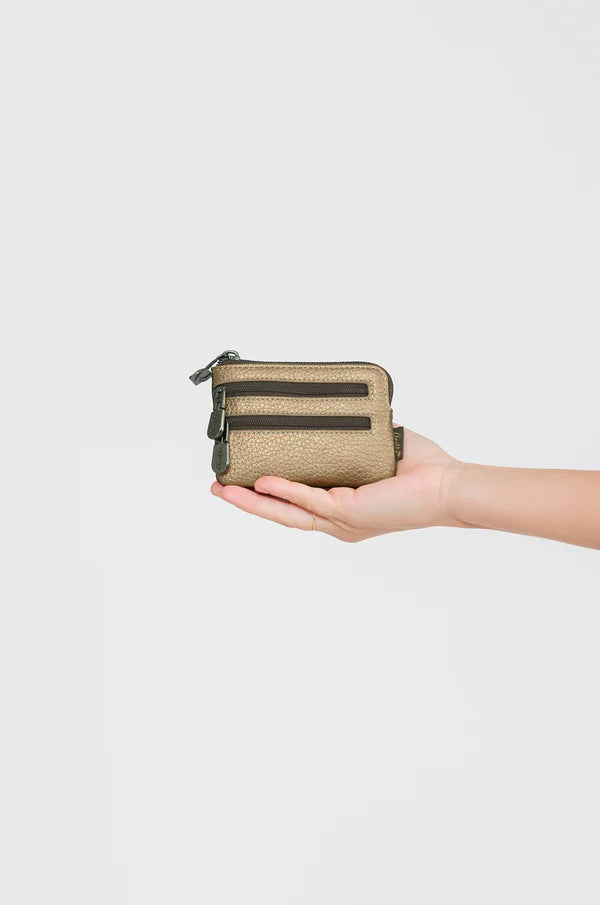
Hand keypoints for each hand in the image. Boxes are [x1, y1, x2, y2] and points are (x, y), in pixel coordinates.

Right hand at [210, 428, 466, 541]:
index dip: (265, 496)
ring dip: (252, 502)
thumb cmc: (421, 470)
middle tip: (217, 490)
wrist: (446, 485)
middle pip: (281, 514)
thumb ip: (350, 438)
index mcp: (342, 510)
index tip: (239, 482)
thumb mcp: (375, 450)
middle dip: (246, 503)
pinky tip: (261, 481)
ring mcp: (342, 520)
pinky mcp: (349, 512)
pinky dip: (284, 490)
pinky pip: (309, 500)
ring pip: (286, 513)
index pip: (295, 504)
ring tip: (223, 490)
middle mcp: (338, 521)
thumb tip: (335, 410)